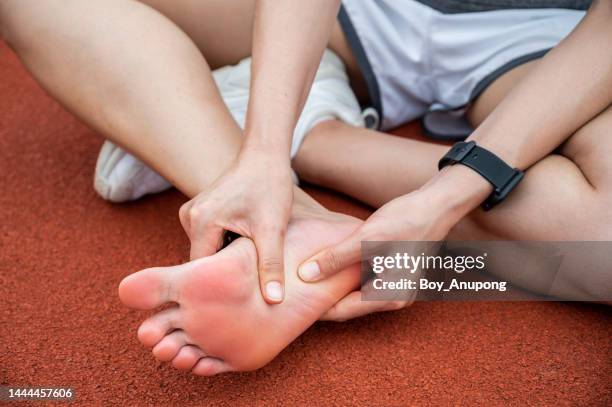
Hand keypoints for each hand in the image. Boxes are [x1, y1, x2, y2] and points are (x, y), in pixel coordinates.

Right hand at [179, 150, 293, 302]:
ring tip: (251, 271)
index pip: (202, 271)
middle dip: (225, 275)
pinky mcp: (201, 210)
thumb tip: (273, 300)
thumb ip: (271, 265)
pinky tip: (248, 252)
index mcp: (201, 222)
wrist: (266, 154)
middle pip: (204, 262)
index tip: (239, 306)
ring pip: (208, 252)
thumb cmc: (270, 185)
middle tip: (249, 293)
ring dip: (228, 261)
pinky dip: (227, 248)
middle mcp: (189, 217)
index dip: (220, 289)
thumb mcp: (273, 228)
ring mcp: (193, 212)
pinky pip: (211, 239)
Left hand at [299, 166, 491, 320]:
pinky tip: (324, 262)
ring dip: (330, 284)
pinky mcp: (390, 272)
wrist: (437, 205)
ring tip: (303, 274)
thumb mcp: (367, 240)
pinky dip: (343, 273)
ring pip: (352, 291)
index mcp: (388, 297)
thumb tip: (305, 275)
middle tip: (291, 289)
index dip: (314, 307)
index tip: (290, 301)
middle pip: (347, 304)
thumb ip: (335, 259)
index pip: (341, 311)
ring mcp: (393, 285)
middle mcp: (392, 297)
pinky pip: (360, 279)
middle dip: (321, 297)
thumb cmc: (407, 221)